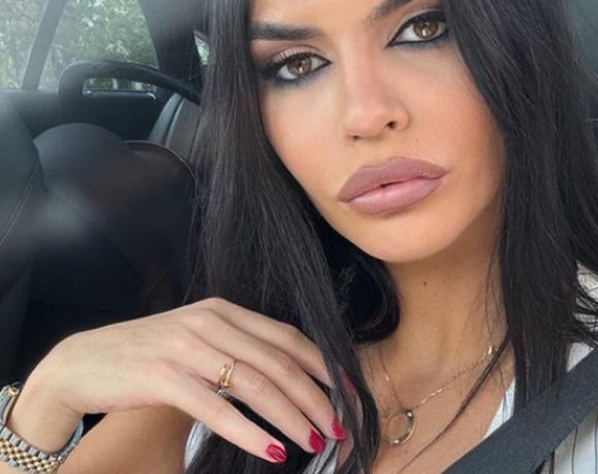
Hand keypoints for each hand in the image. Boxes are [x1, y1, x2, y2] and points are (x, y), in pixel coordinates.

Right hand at [31, 298, 345, 463]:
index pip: (287, 336)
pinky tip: (272, 450)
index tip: (348, 391)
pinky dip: (250, 432)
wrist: (86, 362)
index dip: (323, 365)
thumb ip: (237, 349)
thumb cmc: (148, 355)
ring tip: (316, 440)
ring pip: (255, 384)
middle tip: (340, 424)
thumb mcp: (198, 340)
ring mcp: (188, 347)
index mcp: (224, 310)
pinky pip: (217, 408)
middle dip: (316, 395)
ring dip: (291, 415)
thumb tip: (285, 380)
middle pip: (278, 361)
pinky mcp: (165, 377)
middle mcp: (211, 322)